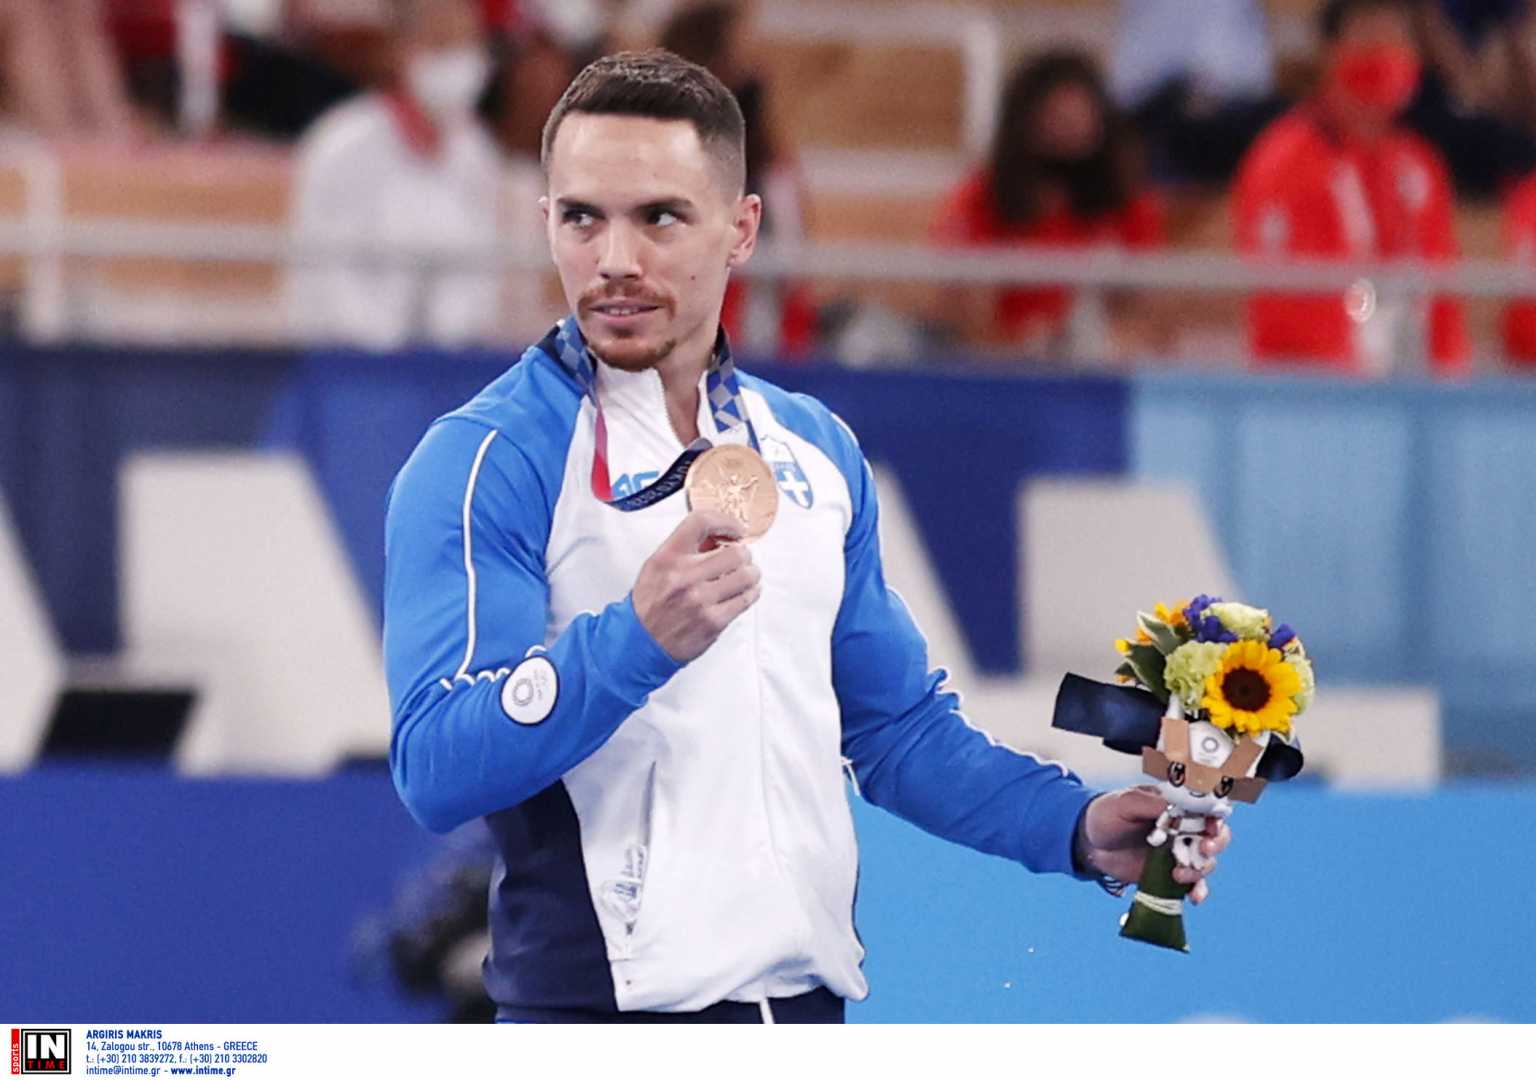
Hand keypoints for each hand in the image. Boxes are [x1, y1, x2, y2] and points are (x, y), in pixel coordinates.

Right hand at [632, 510, 762, 662]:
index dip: (726, 521)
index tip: (737, 530)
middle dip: (743, 555)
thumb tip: (720, 537)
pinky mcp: (713, 621)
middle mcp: (684, 576)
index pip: (702, 522)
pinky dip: (751, 593)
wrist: (640, 643)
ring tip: (746, 576)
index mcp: (668, 557)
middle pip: (735, 551)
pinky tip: (745, 592)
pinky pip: (746, 599)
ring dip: (751, 574)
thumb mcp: (657, 567)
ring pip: (747, 575)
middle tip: (741, 560)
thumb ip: (685, 549)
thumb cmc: (650, 604)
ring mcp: (700, 600)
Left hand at [1075, 786, 1230, 903]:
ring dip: (1201, 870)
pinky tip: (1193, 896)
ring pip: (1206, 862)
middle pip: (1215, 836)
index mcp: (1175, 806)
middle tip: (1204, 849)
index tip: (1211, 827)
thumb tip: (1176, 808)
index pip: (1206, 809)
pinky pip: (1192, 884)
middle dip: (1215, 844)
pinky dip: (1197, 891)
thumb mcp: (1125, 802)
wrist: (1089, 843)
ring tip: (1179, 874)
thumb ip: (1150, 803)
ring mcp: (1179, 853)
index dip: (1215, 818)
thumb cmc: (1107, 815)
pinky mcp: (1171, 875)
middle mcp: (1183, 829)